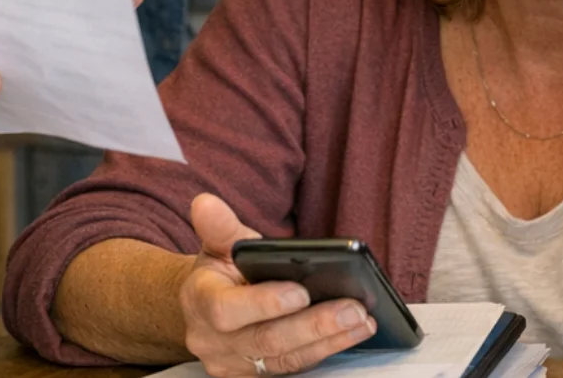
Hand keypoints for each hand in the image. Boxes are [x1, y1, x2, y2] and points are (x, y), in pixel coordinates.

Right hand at [179, 194, 375, 374]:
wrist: (207, 307)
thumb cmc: (222, 271)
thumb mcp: (218, 244)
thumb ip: (219, 227)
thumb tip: (205, 202)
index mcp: (200, 302)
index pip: (227, 310)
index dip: (264, 304)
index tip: (301, 291)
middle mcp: (212, 340)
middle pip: (265, 340)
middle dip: (313, 325)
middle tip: (354, 308)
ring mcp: (233, 364)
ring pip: (285, 358)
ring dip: (329, 340)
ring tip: (363, 320)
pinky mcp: (255, 375)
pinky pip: (293, 366)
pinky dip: (326, 349)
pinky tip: (354, 333)